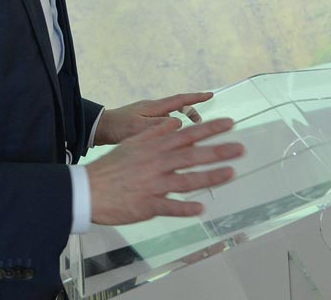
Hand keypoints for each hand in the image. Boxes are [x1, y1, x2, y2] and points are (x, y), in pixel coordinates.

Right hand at [86, 116, 243, 226]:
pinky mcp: (148, 204)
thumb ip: (156, 132)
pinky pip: (170, 207)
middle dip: (218, 151)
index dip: (210, 129)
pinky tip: (201, 209)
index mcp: (154, 147)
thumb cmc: (113, 166)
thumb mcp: (134, 142)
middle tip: (241, 148)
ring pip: (187, 180)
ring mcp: (153, 184)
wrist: (90, 189)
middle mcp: (157, 163)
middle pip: (192, 156)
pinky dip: (186, 208)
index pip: (187, 134)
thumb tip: (176, 122)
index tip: (230, 123)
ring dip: (210, 177)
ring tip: (231, 173)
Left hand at [94, 91, 212, 145]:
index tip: (210, 94)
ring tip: (186, 140)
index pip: (179, 100)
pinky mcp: (144, 125)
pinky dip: (170, 133)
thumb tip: (179, 123)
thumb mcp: (139, 127)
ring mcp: (148, 116)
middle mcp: (153, 109)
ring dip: (180, 127)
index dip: (196, 97)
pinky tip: (170, 146)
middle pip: (178, 108)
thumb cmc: (117, 127)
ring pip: (171, 120)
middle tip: (201, 123)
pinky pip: (163, 127)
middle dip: (191, 113)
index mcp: (154, 107)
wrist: (100, 129)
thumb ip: (159, 126)